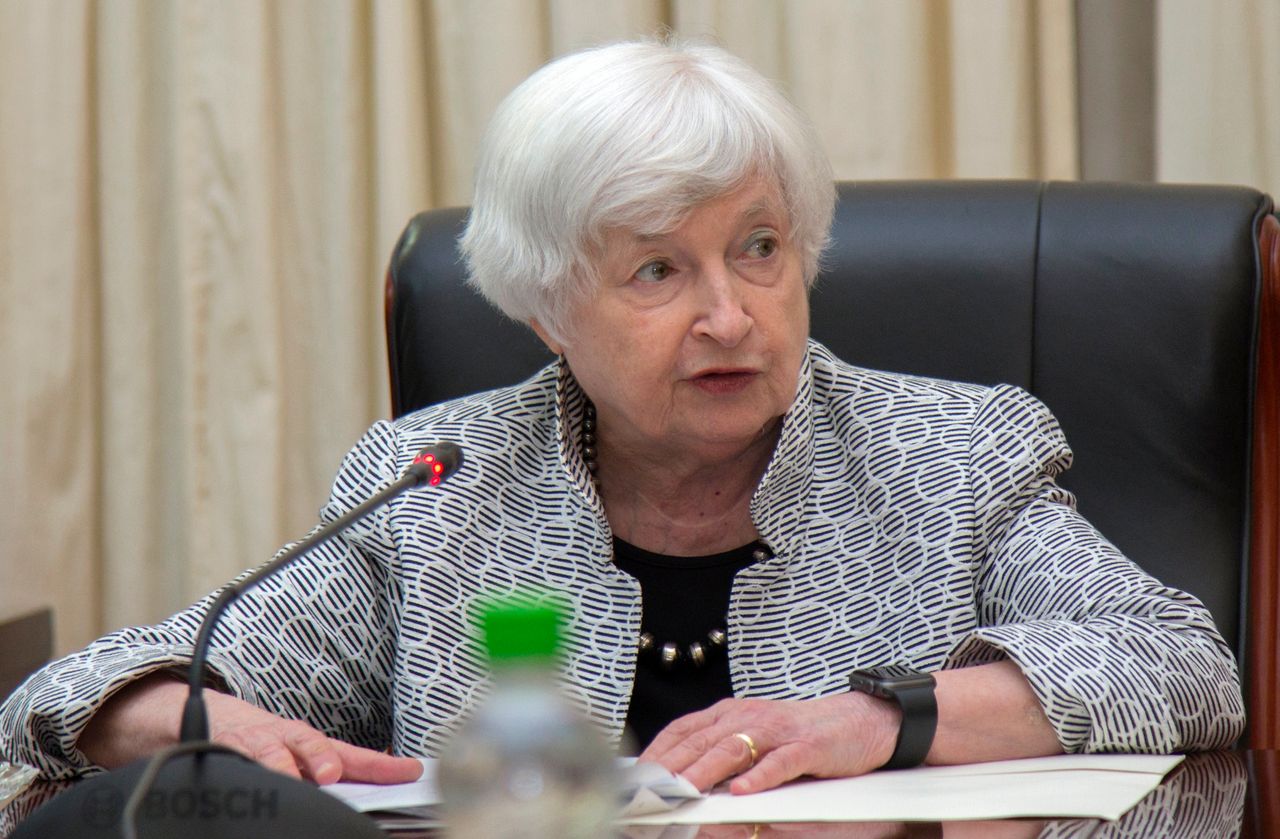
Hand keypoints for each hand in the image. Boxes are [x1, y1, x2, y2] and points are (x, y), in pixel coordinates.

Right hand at [78, 672, 421, 784]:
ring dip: (290, 763)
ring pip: (274, 752)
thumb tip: (367, 787)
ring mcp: (252, 742)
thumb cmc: (251, 744)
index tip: (412, 770)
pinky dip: (246, 768)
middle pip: (313, 744)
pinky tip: (256, 779)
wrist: (188, 717)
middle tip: (336, 772)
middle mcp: (284, 739)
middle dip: (327, 758)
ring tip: (307, 776)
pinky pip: (235, 759)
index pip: (353, 756)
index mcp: (307, 745)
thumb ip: (321, 772)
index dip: (382, 764)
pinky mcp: (220, 746)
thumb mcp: (290, 756)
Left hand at [638, 693, 898, 794]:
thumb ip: (718, 749)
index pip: (684, 729)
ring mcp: (778, 730)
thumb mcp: (752, 734)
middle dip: (673, 766)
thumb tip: (678, 774)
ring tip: (685, 790)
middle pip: (703, 740)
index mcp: (731, 713)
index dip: (658, 751)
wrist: (858, 719)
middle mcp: (750, 716)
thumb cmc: (800, 732)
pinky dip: (760, 776)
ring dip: (706, 771)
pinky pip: (780, 761)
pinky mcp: (808, 746)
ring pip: (734, 749)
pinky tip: (742, 791)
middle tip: (650, 789)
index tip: (636, 776)